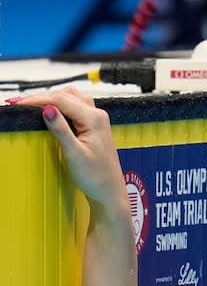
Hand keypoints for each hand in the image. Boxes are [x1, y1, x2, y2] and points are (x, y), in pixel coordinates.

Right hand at [12, 87, 127, 218]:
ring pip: (72, 98)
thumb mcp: (74, 153)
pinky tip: (51, 112)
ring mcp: (97, 120)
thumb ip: (61, 130)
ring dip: (52, 99)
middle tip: (20, 104)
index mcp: (94, 119)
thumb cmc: (96, 176)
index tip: (18, 103)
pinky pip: (76, 107)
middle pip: (66, 95)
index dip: (37, 100)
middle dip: (42, 97)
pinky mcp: (94, 126)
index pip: (61, 100)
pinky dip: (61, 105)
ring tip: (33, 106)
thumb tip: (47, 109)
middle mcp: (98, 115)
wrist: (109, 190)